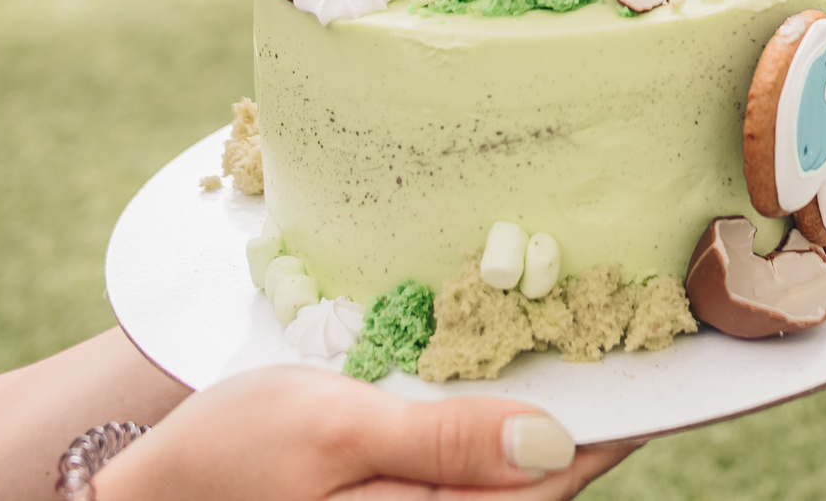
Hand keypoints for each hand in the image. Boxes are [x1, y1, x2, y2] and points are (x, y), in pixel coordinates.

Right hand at [92, 366, 636, 499]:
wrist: (150, 492)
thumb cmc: (229, 454)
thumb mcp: (335, 427)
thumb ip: (446, 442)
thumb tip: (554, 444)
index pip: (556, 481)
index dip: (618, 424)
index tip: (674, 368)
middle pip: (547, 487)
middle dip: (598, 424)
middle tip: (643, 340)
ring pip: (519, 486)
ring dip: (560, 430)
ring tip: (601, 358)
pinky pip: (480, 485)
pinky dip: (513, 439)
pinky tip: (527, 399)